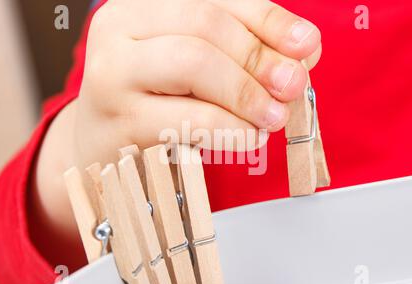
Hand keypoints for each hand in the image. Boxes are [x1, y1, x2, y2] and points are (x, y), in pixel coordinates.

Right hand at [32, 0, 321, 247]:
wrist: (102, 142)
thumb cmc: (155, 99)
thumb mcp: (194, 65)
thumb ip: (243, 51)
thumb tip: (303, 53)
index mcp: (141, 2)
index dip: (268, 19)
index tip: (308, 45)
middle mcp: (118, 26)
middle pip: (206, 24)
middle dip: (260, 56)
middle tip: (294, 85)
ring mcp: (112, 73)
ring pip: (194, 62)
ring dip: (246, 92)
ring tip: (276, 115)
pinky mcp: (119, 121)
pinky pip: (189, 117)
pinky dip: (230, 127)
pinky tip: (251, 135)